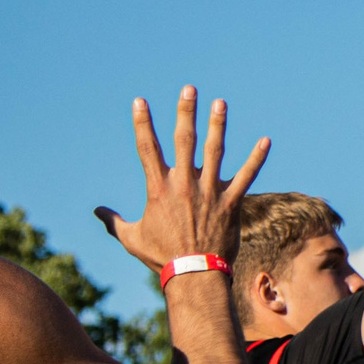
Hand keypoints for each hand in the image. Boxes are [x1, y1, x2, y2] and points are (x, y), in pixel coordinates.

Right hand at [95, 86, 270, 272]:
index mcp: (159, 188)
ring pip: (215, 151)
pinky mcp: (231, 203)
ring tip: (220, 103)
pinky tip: (266, 141)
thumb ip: (113, 221)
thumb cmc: (162, 257)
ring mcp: (209, 192)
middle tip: (189, 88)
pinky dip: (257, 159)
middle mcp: (184, 184)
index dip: (142, 122)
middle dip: (186, 112)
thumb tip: (97, 211)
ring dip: (218, 125)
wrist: (194, 275)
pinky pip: (247, 177)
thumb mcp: (131, 239)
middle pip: (184, 140)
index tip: (140, 101)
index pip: (147, 147)